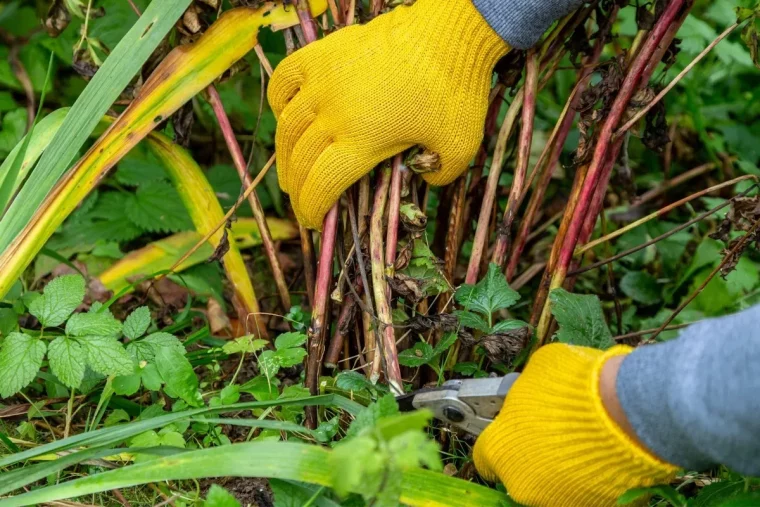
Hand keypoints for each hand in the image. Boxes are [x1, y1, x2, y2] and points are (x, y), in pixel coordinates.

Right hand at [267, 0, 508, 228]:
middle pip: (299, 162)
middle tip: (301, 200)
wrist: (448, 32)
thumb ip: (439, 175)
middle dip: (296, 189)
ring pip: (286, 127)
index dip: (311, 209)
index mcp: (361, 143)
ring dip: (284, 154)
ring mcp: (322, 83)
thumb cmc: (455, 90)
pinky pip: (283, 81)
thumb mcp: (459, 146)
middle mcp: (332, 116)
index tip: (313, 221)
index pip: (320, 186)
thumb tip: (422, 179)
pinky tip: (287, 114)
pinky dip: (278, 102)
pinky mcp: (321, 54)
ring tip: (290, 168)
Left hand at [473, 344, 677, 506]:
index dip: (502, 439)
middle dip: (532, 455)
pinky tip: (603, 455)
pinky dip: (590, 479)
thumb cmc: (574, 384)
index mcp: (500, 449)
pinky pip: (585, 492)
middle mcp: (521, 484)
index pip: (485, 454)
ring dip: (560, 469)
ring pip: (552, 486)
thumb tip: (528, 395)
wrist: (629, 408)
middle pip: (519, 472)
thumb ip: (523, 394)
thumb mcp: (536, 373)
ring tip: (583, 442)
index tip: (514, 432)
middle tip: (555, 432)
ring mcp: (558, 501)